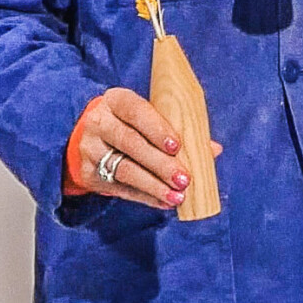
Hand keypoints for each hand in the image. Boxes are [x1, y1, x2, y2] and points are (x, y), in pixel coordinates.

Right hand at [70, 88, 221, 210]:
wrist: (88, 139)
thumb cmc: (131, 125)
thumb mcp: (147, 119)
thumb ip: (178, 130)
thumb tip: (214, 149)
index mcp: (116, 101)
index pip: (136, 111)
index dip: (157, 128)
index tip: (177, 146)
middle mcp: (99, 122)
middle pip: (131, 143)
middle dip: (161, 164)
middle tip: (185, 179)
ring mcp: (90, 148)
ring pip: (124, 169)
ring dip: (154, 185)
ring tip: (177, 196)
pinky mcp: (88, 174)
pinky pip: (120, 188)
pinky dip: (145, 197)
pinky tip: (164, 202)